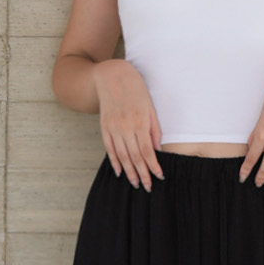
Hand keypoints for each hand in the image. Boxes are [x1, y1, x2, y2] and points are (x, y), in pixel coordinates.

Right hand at [92, 59, 165, 189]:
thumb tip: (157, 149)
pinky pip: (109, 149)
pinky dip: (114, 161)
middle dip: (142, 174)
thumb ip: (154, 129)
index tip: (159, 177)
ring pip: (122, 156)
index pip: (147, 151)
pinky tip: (119, 172)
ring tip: (136, 184)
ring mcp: (113, 129)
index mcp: (139, 123)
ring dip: (129, 172)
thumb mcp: (150, 106)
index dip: (153, 166)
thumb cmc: (136, 90)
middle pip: (135, 157)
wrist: (111, 76)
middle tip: (147, 187)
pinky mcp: (104, 127)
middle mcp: (125, 128)